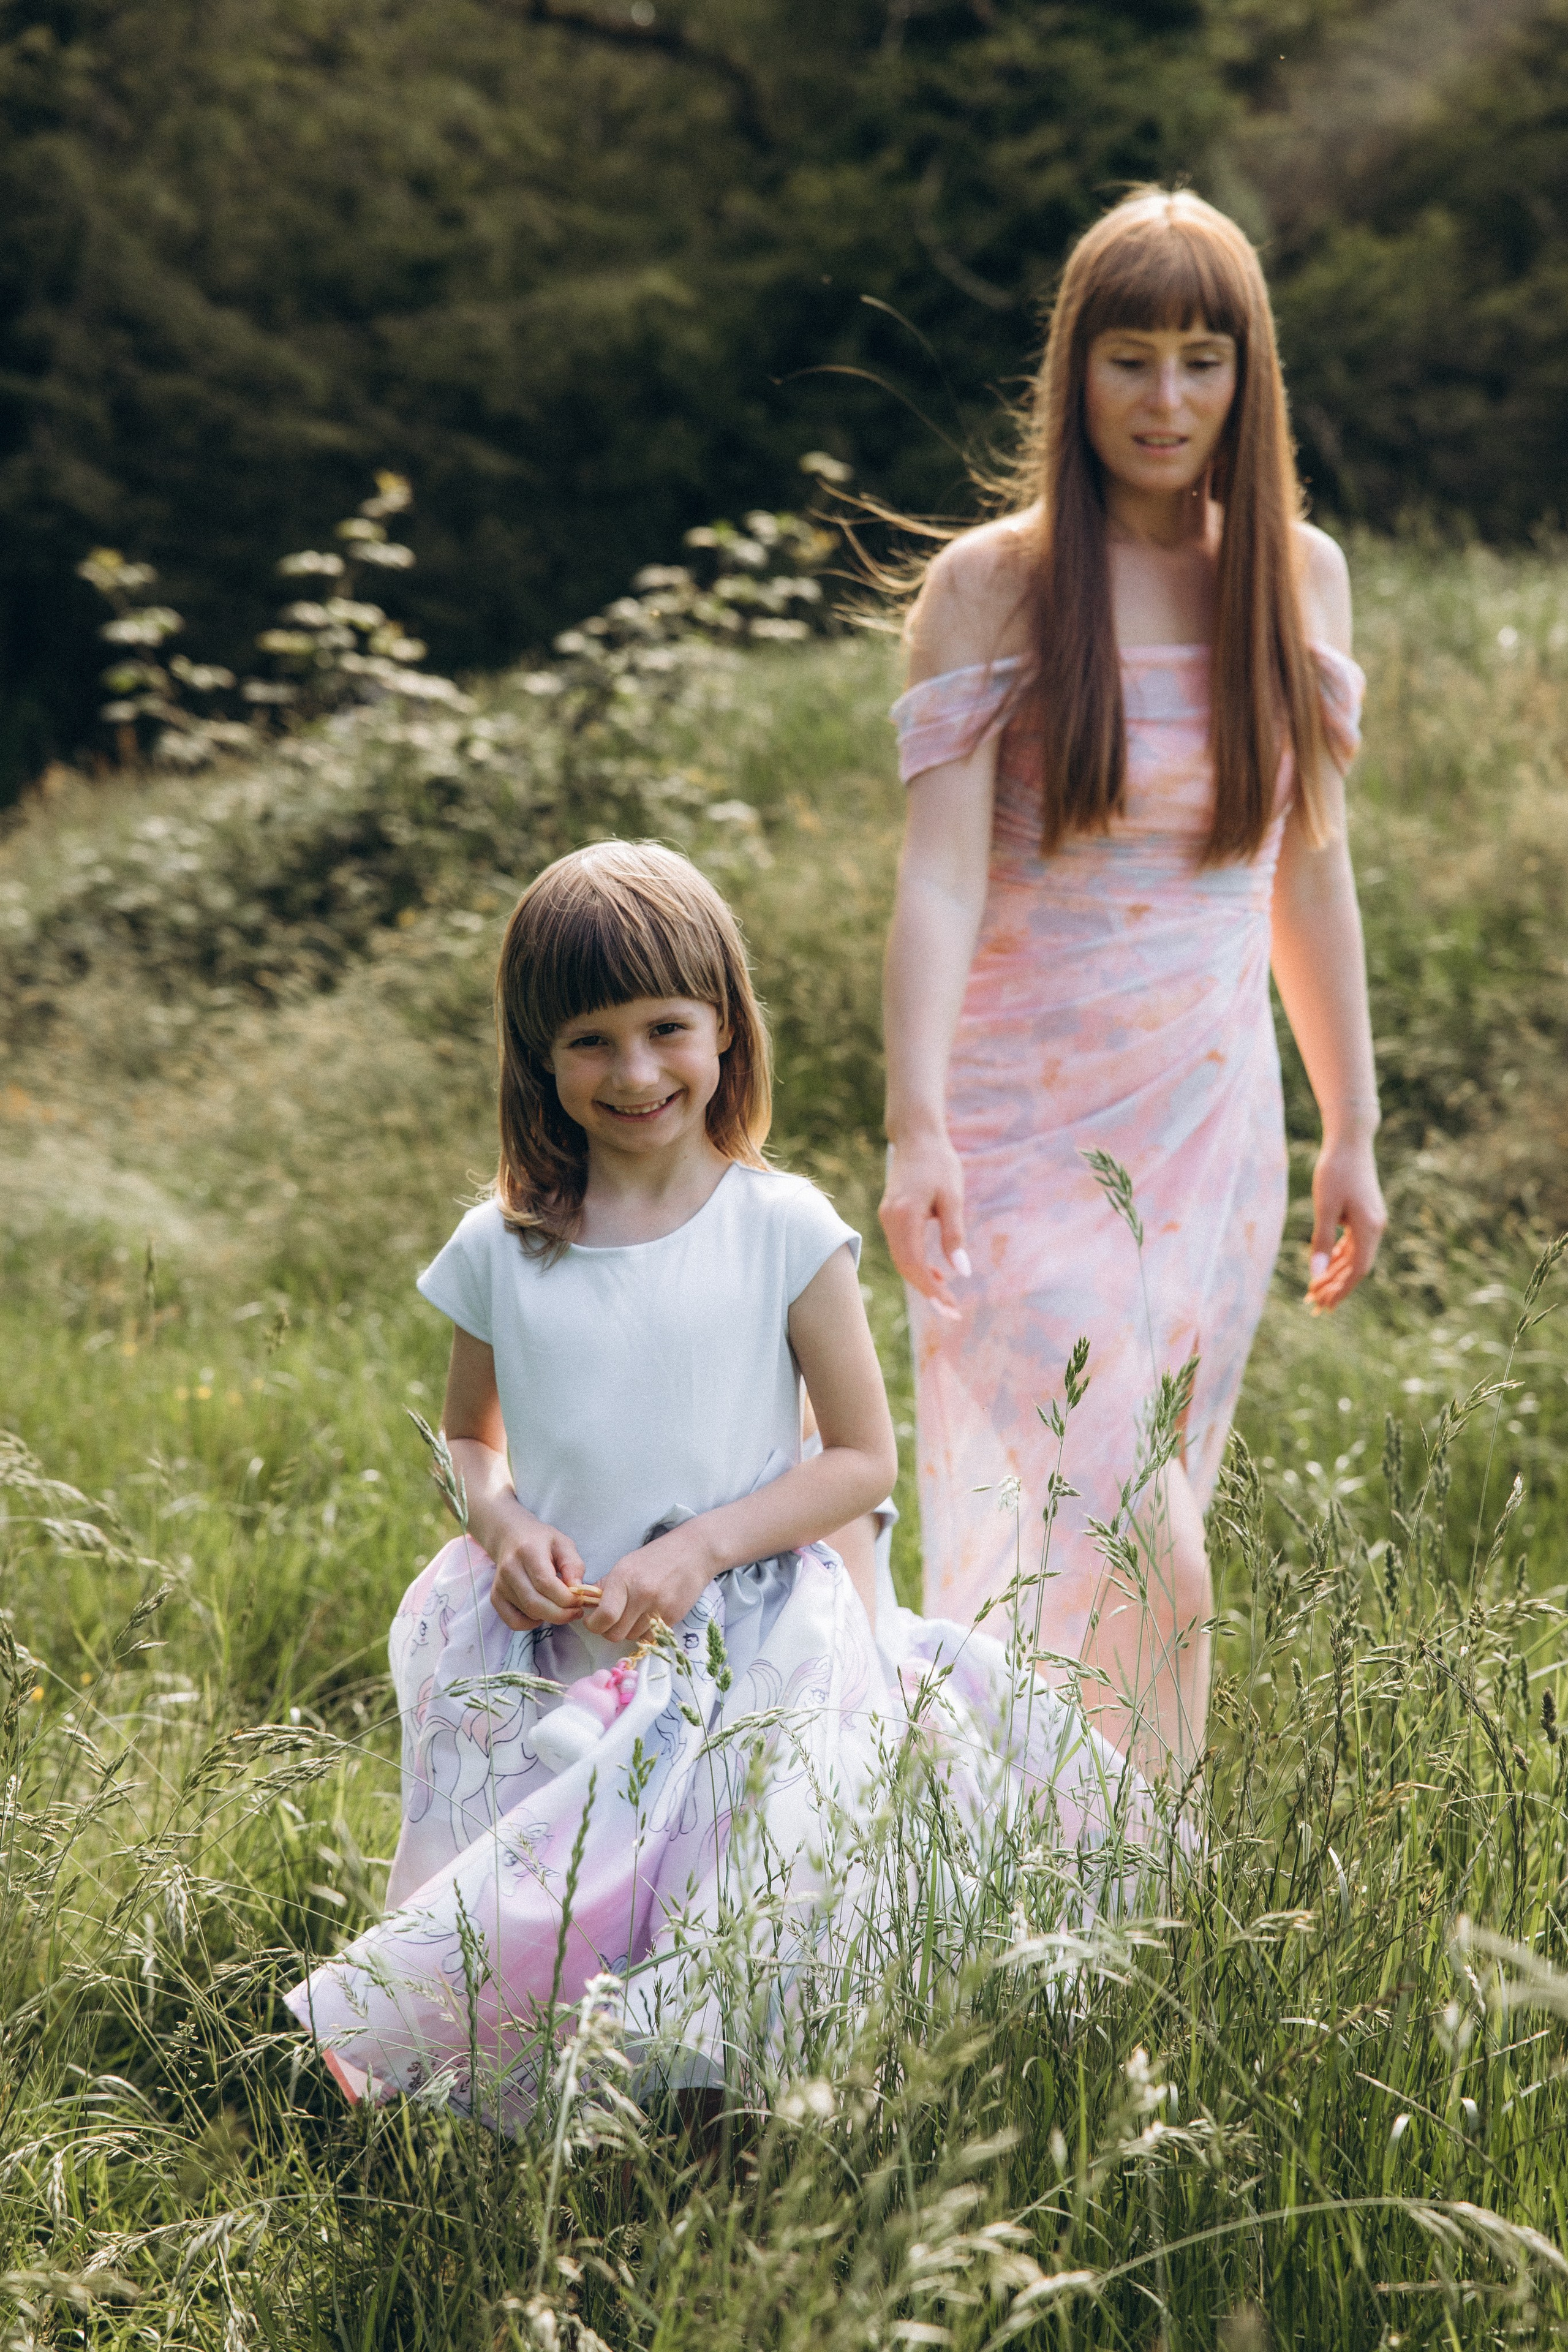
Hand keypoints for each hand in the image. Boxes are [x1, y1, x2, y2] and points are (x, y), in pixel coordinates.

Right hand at [485, 1504, 589, 1631]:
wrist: (511, 1537)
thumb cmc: (541, 1541)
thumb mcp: (563, 1544)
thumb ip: (573, 1565)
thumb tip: (578, 1590)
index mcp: (528, 1551)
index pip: (546, 1583)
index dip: (566, 1598)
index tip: (580, 1600)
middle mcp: (510, 1569)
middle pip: (535, 1603)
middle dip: (561, 1614)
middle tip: (575, 1611)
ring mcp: (500, 1584)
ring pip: (528, 1613)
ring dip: (549, 1616)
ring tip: (560, 1606)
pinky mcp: (495, 1597)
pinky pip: (513, 1622)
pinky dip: (531, 1624)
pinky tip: (541, 1612)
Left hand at [585, 1521, 720, 1645]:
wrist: (693, 1553)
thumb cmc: (655, 1557)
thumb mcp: (625, 1564)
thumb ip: (605, 1586)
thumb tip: (588, 1606)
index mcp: (625, 1578)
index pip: (604, 1616)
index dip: (594, 1624)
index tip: (593, 1621)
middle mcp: (642, 1595)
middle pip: (616, 1633)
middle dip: (609, 1630)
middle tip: (612, 1620)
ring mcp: (659, 1608)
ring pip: (632, 1637)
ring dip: (628, 1630)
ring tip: (634, 1614)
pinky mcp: (674, 1617)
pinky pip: (650, 1637)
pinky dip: (645, 1631)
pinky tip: (647, 1616)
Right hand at [878, 1128, 970, 1321]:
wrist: (917, 1136)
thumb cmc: (939, 1163)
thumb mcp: (953, 1197)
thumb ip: (954, 1234)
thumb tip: (961, 1272)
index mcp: (904, 1216)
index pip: (914, 1265)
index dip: (932, 1289)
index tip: (951, 1306)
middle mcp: (889, 1220)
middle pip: (904, 1268)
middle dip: (927, 1292)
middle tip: (951, 1311)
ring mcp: (886, 1218)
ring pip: (901, 1260)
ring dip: (922, 1280)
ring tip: (947, 1295)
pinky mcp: (890, 1216)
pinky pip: (901, 1249)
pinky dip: (917, 1264)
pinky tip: (936, 1271)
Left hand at [1305, 1133, 1386, 1312]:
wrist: (1350, 1139)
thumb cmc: (1335, 1170)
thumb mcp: (1324, 1206)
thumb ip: (1321, 1240)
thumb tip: (1316, 1272)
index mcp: (1369, 1229)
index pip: (1357, 1270)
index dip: (1340, 1289)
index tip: (1324, 1305)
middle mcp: (1375, 1228)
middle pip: (1355, 1267)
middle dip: (1335, 1287)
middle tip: (1314, 1306)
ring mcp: (1371, 1221)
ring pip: (1353, 1257)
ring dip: (1335, 1274)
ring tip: (1315, 1292)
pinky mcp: (1363, 1214)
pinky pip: (1352, 1244)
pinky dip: (1338, 1257)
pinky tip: (1326, 1267)